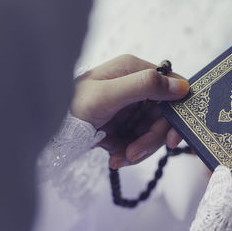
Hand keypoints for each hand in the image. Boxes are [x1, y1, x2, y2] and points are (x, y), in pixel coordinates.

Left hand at [71, 55, 188, 167]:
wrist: (48, 128)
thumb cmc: (71, 105)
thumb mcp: (108, 95)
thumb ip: (145, 86)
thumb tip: (183, 87)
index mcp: (134, 71)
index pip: (172, 88)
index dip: (177, 114)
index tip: (172, 139)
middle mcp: (136, 87)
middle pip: (162, 116)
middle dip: (150, 139)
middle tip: (133, 155)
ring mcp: (130, 107)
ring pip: (151, 132)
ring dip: (138, 150)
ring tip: (117, 159)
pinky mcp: (123, 124)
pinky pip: (138, 141)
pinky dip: (128, 153)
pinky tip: (113, 157)